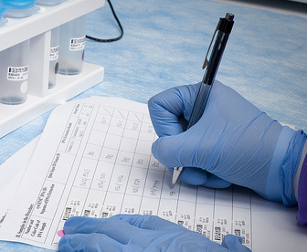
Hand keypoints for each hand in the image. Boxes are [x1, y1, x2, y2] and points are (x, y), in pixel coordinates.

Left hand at [59, 214, 249, 251]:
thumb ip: (226, 247)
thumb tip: (233, 243)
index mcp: (164, 235)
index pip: (133, 222)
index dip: (114, 223)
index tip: (103, 224)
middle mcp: (144, 244)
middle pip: (107, 229)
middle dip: (86, 228)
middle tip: (68, 228)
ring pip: (96, 244)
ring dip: (77, 243)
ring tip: (63, 243)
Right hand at [148, 81, 305, 203]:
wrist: (282, 169)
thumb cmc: (246, 148)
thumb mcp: (199, 147)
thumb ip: (167, 149)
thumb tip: (158, 152)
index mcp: (201, 94)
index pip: (160, 105)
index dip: (163, 127)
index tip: (179, 142)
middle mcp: (204, 108)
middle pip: (169, 131)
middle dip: (180, 154)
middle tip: (194, 164)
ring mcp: (209, 129)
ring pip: (179, 149)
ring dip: (192, 167)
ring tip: (209, 173)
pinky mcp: (215, 147)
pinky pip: (193, 159)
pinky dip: (202, 172)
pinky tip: (219, 175)